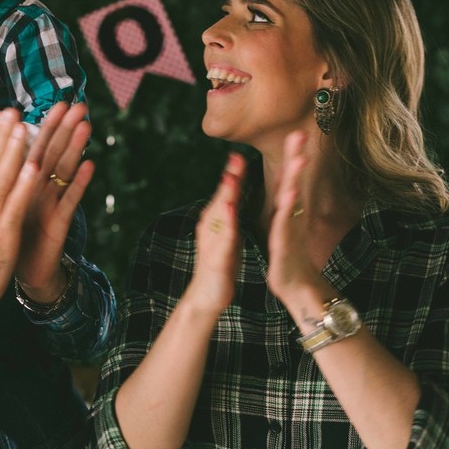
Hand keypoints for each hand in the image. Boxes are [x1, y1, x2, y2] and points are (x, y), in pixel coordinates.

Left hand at [14, 102, 94, 298]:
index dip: (39, 126)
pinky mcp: (59, 223)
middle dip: (63, 129)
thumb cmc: (12, 236)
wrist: (23, 273)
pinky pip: (70, 200)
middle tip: (76, 104)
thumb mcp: (0, 205)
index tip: (50, 103)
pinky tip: (89, 165)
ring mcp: (52, 204)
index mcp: (23, 184)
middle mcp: (40, 190)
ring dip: (75, 148)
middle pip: (53, 153)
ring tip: (85, 124)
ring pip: (64, 171)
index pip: (32, 149)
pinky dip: (79, 183)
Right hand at [185, 152, 246, 316]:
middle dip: (229, 177)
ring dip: (226, 196)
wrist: (207, 295)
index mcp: (216, 221)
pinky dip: (227, 225)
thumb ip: (230, 214)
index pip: (226, 193)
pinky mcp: (216, 258)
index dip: (234, 173)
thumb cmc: (221, 264)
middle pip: (221, 198)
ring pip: (219, 215)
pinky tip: (231, 212)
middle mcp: (210, 227)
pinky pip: (223, 239)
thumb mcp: (228, 234)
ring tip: (232, 178)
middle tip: (236, 156)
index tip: (240, 153)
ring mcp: (212, 241)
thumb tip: (233, 194)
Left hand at [266, 130, 321, 300]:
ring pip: (292, 198)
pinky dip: (287, 208)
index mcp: (288, 209)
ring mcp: (290, 227)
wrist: (296, 285)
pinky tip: (289, 194)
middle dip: (296, 157)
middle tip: (299, 133)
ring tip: (299, 157)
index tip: (294, 133)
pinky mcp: (285, 242)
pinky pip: (285, 223)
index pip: (290, 178)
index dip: (292, 156)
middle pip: (294, 181)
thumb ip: (288, 206)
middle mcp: (291, 215)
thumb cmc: (290, 255)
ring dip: (295, 177)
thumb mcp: (286, 226)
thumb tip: (290, 189)